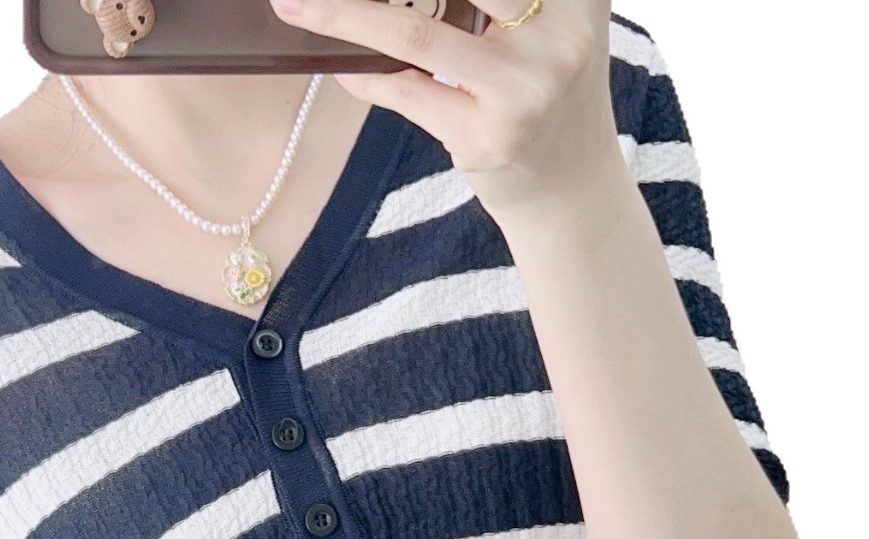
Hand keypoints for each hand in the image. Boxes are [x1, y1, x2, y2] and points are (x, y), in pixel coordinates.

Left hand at [267, 0, 624, 220]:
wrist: (574, 191)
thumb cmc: (545, 91)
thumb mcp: (550, 25)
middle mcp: (559, 34)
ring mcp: (523, 90)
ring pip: (415, 33)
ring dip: (341, 14)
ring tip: (294, 4)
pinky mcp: (490, 139)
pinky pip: (408, 93)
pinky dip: (366, 77)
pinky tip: (344, 67)